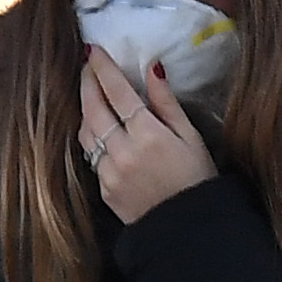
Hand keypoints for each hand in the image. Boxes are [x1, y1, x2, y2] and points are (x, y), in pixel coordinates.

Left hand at [77, 48, 216, 222]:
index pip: (117, 92)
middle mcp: (123, 151)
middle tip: (87, 66)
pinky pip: (92, 156)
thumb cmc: (196, 180)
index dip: (103, 68)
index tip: (93, 50)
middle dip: (87, 83)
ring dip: (85, 109)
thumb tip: (152, 67)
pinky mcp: (103, 189)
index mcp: (148, 135)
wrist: (186, 232)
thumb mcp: (191, 137)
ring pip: (86, 132)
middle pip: (93, 108)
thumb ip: (167, 102)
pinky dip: (93, 138)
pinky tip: (100, 130)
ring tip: (91, 94)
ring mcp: (109, 172)